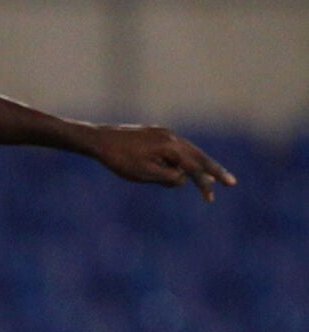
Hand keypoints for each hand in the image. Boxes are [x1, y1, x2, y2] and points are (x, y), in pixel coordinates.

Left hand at [85, 125, 234, 200]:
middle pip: (198, 156)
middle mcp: (171, 137)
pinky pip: (176, 148)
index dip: (204, 183)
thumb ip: (168, 177)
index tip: (211, 198)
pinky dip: (185, 158)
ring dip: (201, 164)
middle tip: (232, 183)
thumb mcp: (144, 173)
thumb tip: (184, 178)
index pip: (193, 168)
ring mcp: (164, 133)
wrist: (99, 140)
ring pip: (188, 150)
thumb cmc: (119, 159)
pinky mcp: (156, 133)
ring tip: (213, 178)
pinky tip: (185, 168)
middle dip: (214, 170)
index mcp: (170, 147)